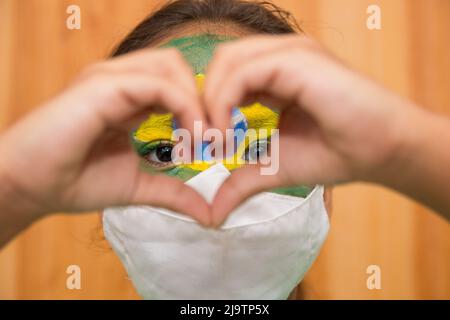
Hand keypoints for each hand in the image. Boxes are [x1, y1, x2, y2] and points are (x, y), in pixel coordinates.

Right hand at [0, 48, 210, 232]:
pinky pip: (158, 85)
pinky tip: (189, 136)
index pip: (176, 83)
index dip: (201, 108)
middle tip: (211, 137)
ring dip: (196, 100)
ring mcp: (110, 79)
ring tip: (200, 137)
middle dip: (202, 98)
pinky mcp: (103, 86)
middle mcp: (120, 81)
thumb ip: (175, 192)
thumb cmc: (76, 181)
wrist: (31, 186)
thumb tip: (210, 215)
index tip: (213, 144)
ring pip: (172, 66)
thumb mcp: (139, 186)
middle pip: (177, 66)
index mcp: (128, 98)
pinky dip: (184, 107)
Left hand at [204, 35, 429, 225]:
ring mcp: (290, 54)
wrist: (383, 150)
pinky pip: (243, 72)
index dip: (208, 107)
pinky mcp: (296, 61)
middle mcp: (281, 57)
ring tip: (218, 140)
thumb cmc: (337, 153)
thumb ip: (240, 182)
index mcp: (276, 74)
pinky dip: (224, 101)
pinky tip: (229, 133)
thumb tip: (212, 216)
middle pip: (222, 63)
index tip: (207, 145)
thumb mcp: (274, 167)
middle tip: (206, 141)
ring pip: (227, 62)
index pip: (226, 76)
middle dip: (203, 101)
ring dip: (211, 101)